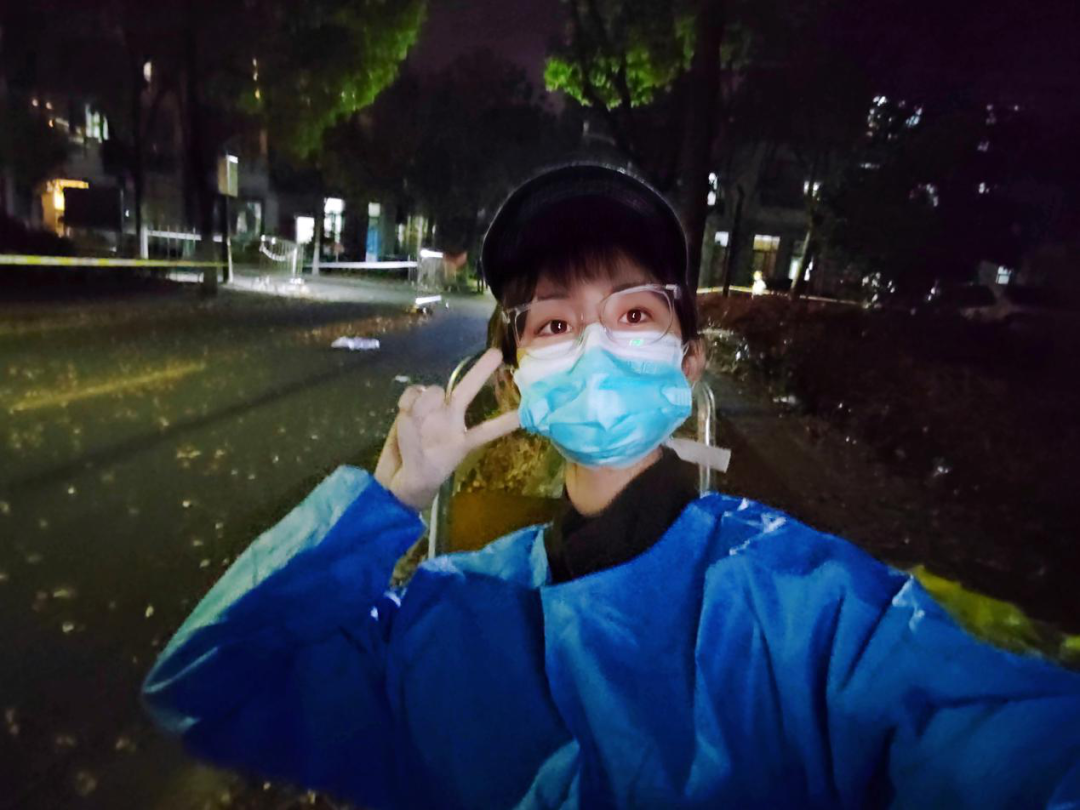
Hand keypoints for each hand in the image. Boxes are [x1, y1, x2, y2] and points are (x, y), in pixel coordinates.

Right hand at [374, 348, 520, 510]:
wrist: (395, 481)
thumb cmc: (417, 481)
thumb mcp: (423, 472)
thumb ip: (424, 441)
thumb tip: (417, 410)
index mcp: (462, 440)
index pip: (488, 430)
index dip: (505, 422)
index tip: (526, 413)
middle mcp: (450, 420)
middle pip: (467, 390)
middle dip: (481, 371)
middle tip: (496, 354)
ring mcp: (431, 412)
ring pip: (433, 391)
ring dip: (424, 402)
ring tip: (413, 419)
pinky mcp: (411, 408)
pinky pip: (413, 393)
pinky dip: (408, 399)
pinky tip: (403, 410)